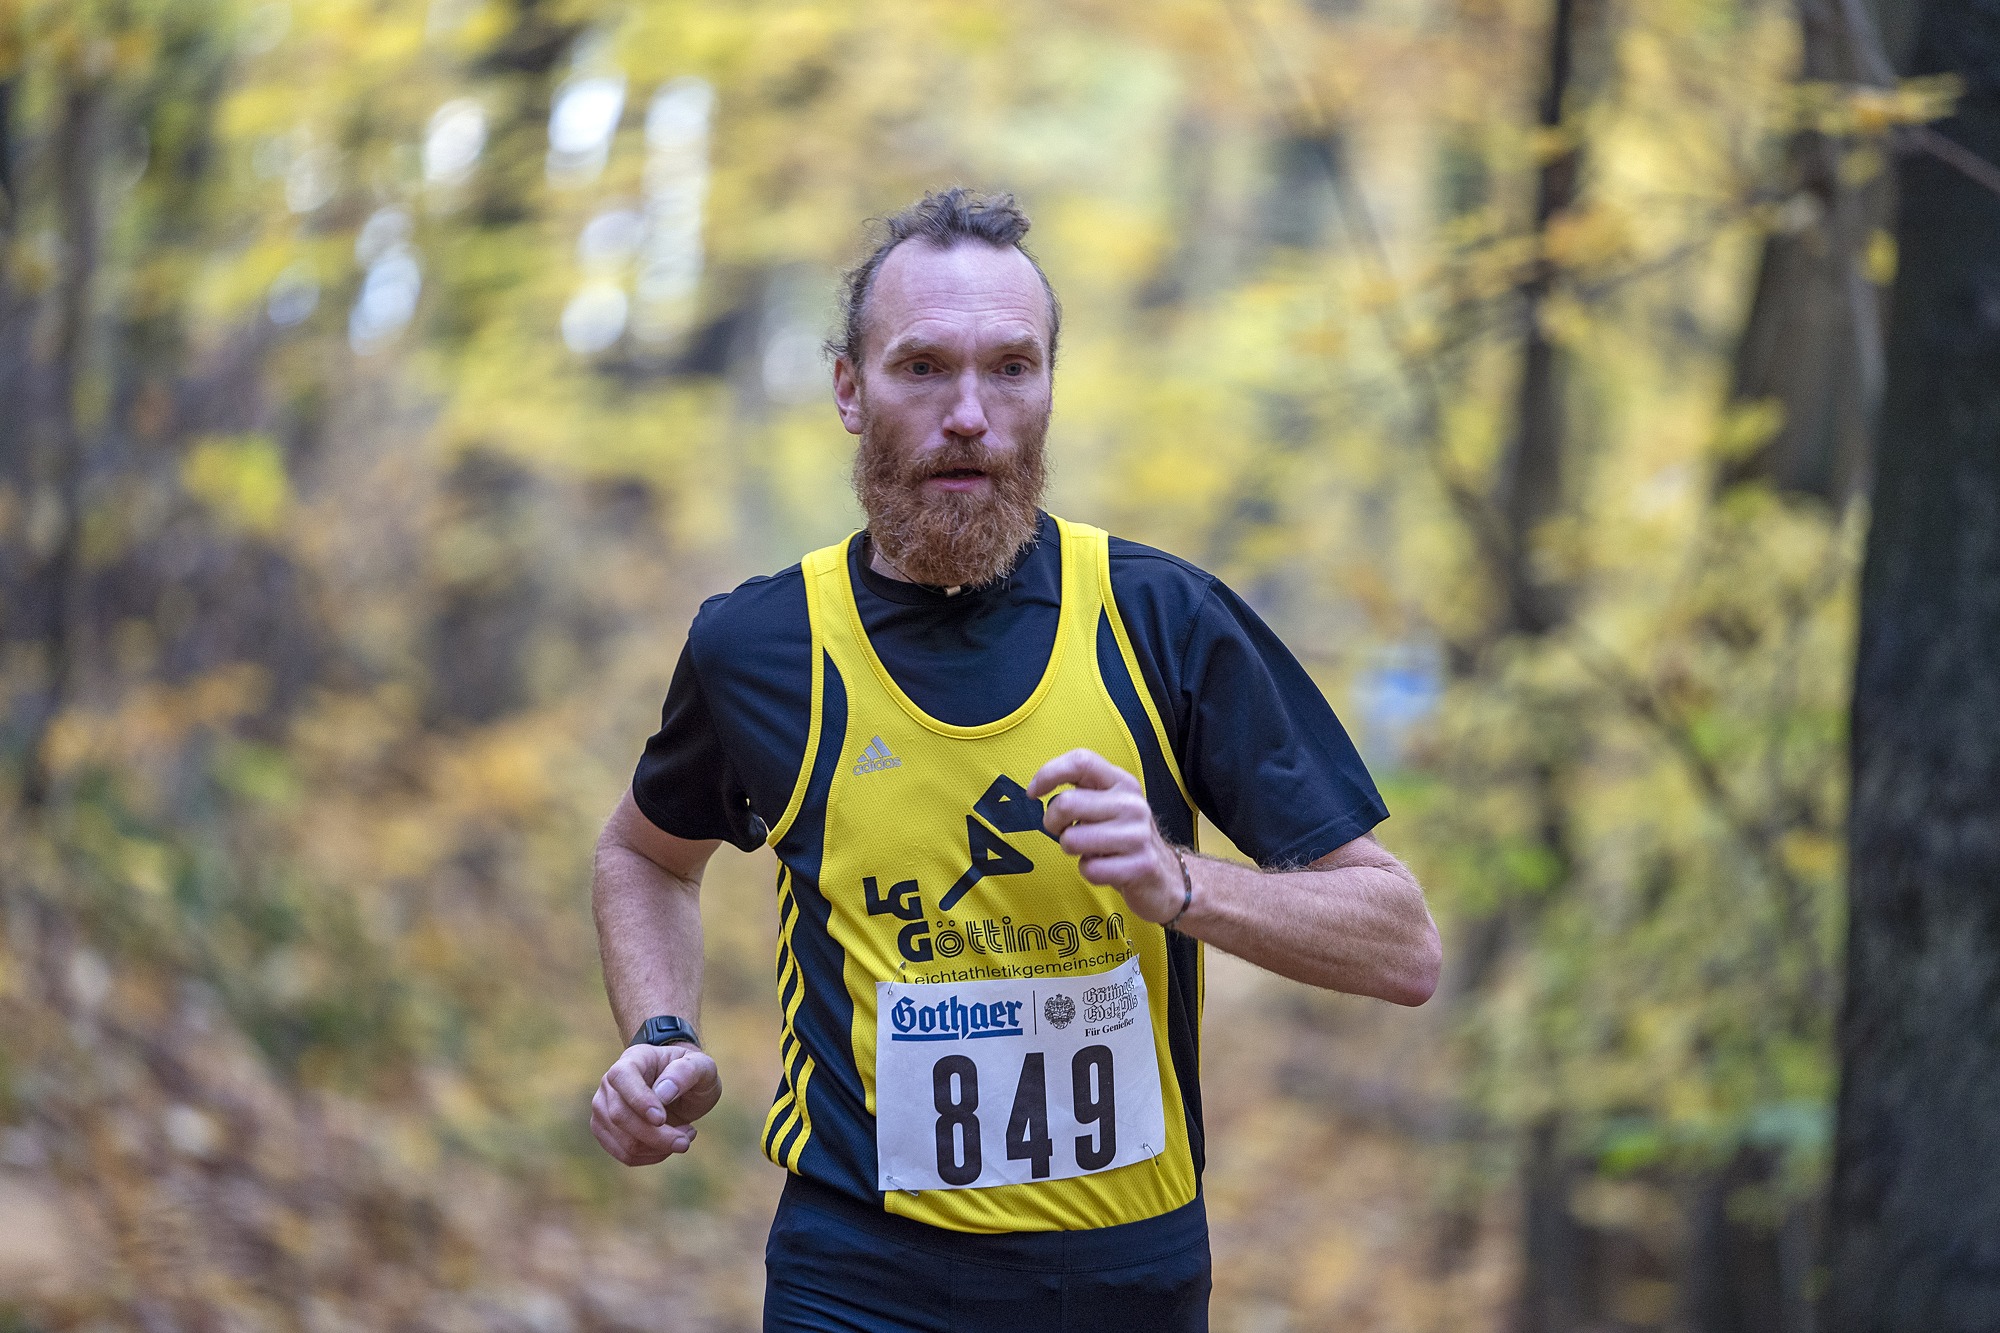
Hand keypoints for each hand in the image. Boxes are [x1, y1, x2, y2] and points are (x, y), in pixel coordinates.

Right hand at [589, 1042, 720, 1165]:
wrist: (683, 1089)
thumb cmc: (692, 1074)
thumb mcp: (702, 1066)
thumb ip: (686, 1073)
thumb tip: (662, 1093)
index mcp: (634, 1059)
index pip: (622, 1077)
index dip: (639, 1100)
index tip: (662, 1119)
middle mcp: (611, 1082)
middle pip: (620, 1116)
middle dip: (657, 1135)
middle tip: (686, 1139)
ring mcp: (604, 1108)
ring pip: (623, 1141)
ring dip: (658, 1148)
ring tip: (683, 1138)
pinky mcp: (607, 1132)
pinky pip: (624, 1155)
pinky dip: (651, 1156)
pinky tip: (669, 1147)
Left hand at [1029, 749, 1185, 923]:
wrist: (1168, 876)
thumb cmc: (1123, 837)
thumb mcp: (1109, 804)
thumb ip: (1081, 790)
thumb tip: (1038, 788)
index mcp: (1122, 782)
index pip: (1081, 761)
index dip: (1049, 774)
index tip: (1033, 793)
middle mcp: (1132, 804)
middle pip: (1066, 803)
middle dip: (1052, 823)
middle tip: (1063, 831)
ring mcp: (1139, 835)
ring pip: (1072, 840)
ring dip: (1072, 850)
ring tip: (1092, 850)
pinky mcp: (1141, 866)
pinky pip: (1090, 869)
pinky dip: (1089, 872)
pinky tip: (1107, 868)